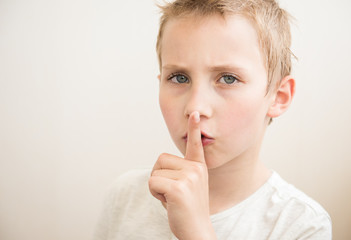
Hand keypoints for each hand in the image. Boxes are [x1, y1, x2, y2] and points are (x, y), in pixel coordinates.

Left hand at [149, 111, 215, 239]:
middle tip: (173, 193)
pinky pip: (153, 182)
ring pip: (155, 172)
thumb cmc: (187, 209)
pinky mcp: (179, 188)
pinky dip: (155, 194)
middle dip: (159, 177)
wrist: (196, 231)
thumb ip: (178, 172)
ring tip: (172, 198)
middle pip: (160, 160)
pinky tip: (169, 203)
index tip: (193, 113)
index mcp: (198, 167)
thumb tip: (161, 165)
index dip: (194, 129)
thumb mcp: (187, 186)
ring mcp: (189, 177)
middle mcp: (195, 169)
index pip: (195, 144)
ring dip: (157, 187)